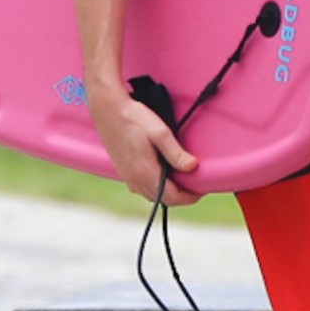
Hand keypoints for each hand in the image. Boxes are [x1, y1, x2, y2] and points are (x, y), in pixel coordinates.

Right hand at [88, 84, 199, 206]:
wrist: (108, 110)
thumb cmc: (134, 119)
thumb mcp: (160, 133)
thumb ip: (176, 153)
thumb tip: (193, 167)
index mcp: (145, 172)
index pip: (172, 198)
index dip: (190, 197)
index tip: (201, 190)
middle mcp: (135, 180)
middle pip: (163, 200)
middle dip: (181, 196)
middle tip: (195, 184)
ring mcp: (127, 178)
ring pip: (153, 196)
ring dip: (168, 192)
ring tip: (182, 179)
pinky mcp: (123, 172)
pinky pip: (143, 188)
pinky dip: (156, 187)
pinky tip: (163, 174)